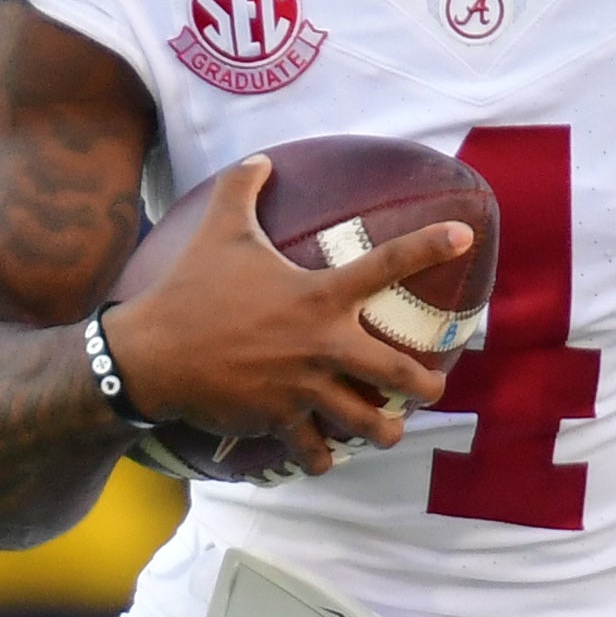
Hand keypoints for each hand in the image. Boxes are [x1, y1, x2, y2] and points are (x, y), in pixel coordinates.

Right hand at [107, 157, 466, 475]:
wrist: (151, 352)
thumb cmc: (190, 288)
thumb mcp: (219, 230)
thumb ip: (242, 189)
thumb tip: (259, 158)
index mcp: (319, 296)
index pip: (386, 265)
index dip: (428, 245)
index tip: (464, 235)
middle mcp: (322, 344)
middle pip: (399, 373)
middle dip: (425, 386)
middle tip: (434, 388)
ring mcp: (303, 387)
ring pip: (366, 422)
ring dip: (383, 430)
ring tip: (390, 431)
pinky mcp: (279, 419)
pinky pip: (314, 450)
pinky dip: (323, 458)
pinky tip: (327, 458)